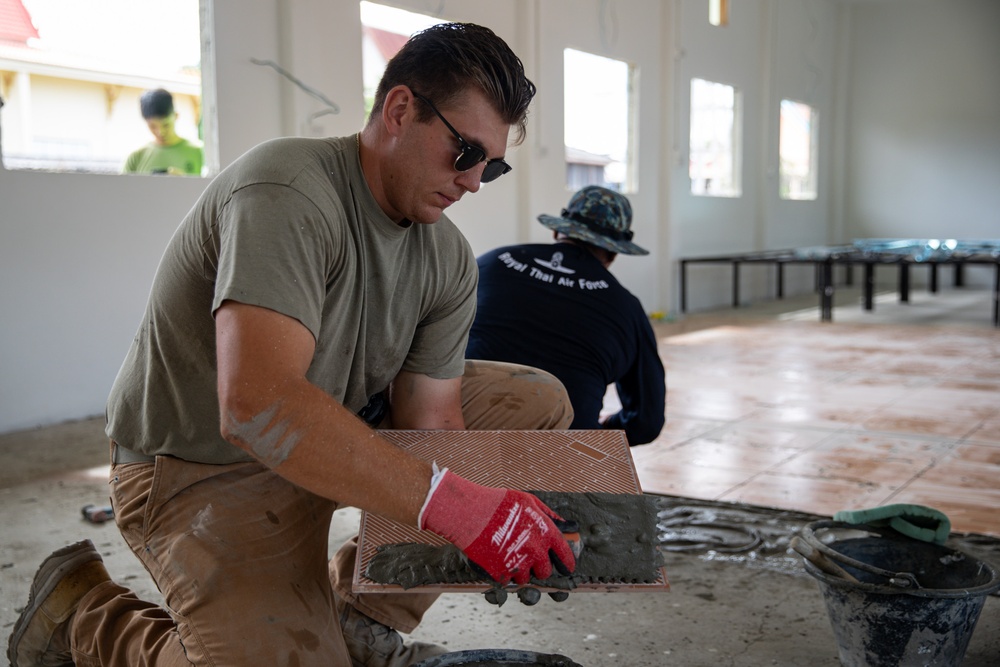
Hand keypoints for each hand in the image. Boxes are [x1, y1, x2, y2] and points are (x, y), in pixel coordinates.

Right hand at [419, 468, 575, 584]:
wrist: (470, 512)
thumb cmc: (499, 503)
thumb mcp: (529, 501)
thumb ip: (549, 515)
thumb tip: (566, 526)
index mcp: (545, 533)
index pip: (565, 555)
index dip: (567, 563)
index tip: (566, 567)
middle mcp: (535, 551)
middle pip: (545, 572)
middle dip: (539, 567)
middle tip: (530, 559)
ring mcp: (518, 564)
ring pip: (526, 579)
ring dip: (520, 571)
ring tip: (509, 556)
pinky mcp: (500, 573)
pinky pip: (508, 581)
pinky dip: (504, 574)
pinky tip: (497, 560)